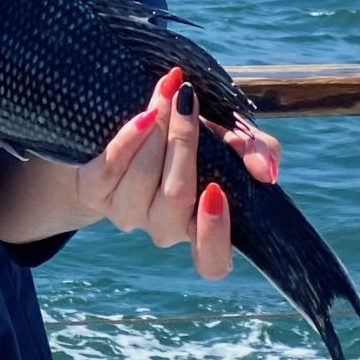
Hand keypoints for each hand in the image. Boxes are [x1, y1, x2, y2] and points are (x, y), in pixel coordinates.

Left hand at [73, 67, 282, 280]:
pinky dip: (129, 138)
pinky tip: (143, 115)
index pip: (211, 262)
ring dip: (157, 131)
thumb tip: (266, 172)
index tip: (217, 192)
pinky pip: (110, 169)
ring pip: (144, 179)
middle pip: (176, 197)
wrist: (131, 126)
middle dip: (184, 142)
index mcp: (202, 225)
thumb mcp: (232, 139)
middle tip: (188, 100)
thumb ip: (257, 151)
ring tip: (167, 96)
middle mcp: (164, 228)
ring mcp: (126, 214)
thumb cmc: (195, 140)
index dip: (214, 236)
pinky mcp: (93, 192)